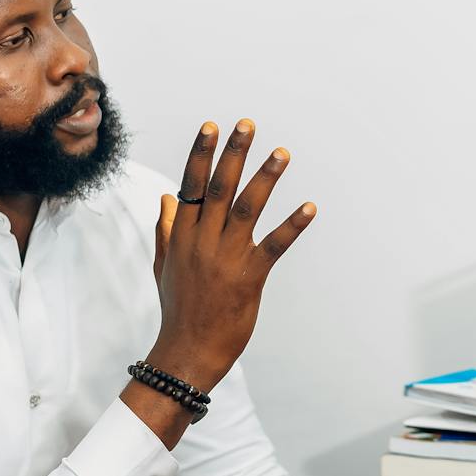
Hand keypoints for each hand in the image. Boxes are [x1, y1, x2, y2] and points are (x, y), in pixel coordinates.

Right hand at [147, 120, 314, 392]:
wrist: (187, 351)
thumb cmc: (178, 308)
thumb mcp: (165, 266)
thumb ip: (168, 229)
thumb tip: (167, 197)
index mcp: (183, 236)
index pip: (192, 185)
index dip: (202, 154)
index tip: (212, 127)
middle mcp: (203, 241)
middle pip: (218, 188)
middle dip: (233, 153)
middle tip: (247, 124)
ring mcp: (226, 258)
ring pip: (246, 208)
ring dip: (265, 178)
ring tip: (282, 153)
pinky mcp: (249, 277)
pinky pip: (274, 245)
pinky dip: (292, 226)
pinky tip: (310, 207)